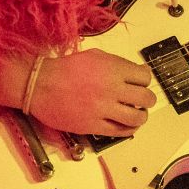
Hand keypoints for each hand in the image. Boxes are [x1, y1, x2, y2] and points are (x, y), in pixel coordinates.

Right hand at [28, 49, 156, 136]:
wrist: (40, 86)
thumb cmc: (65, 69)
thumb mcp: (95, 56)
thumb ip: (117, 64)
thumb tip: (135, 71)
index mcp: (113, 70)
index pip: (145, 77)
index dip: (145, 81)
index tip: (140, 84)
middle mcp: (112, 89)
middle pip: (146, 98)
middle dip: (148, 100)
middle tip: (142, 101)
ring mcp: (103, 109)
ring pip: (137, 118)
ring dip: (141, 116)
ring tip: (136, 114)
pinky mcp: (94, 126)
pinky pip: (120, 132)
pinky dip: (128, 129)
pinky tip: (125, 125)